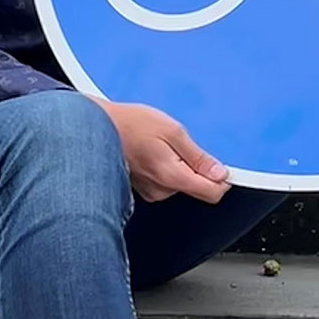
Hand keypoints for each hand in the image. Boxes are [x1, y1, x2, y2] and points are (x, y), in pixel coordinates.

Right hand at [96, 100, 230, 204]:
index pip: (212, 193)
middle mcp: (162, 190)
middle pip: (197, 187)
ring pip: (181, 184)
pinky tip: (151, 152)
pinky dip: (164, 168)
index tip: (222, 166)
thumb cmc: (130, 125)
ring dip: (178, 166)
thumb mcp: (172, 131)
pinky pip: (165, 182)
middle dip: (196, 167)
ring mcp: (151, 191)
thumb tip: (220, 173)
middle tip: (179, 145)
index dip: (222, 179)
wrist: (96, 128)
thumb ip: (198, 156)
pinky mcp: (143, 189)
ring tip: (161, 145)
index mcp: (172, 176)